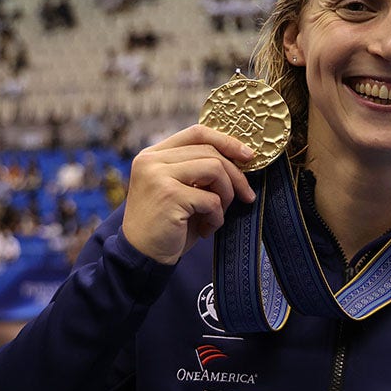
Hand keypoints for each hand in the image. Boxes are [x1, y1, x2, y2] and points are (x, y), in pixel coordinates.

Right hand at [121, 124, 256, 264]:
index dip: (226, 141)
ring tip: (217, 214)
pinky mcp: (169, 196)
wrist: (143, 257)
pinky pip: (211, 199)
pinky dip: (216, 217)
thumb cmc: (167, 224)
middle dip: (236, 175)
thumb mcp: (181, 189)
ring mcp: (158, 176)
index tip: (248, 156)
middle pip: (210, 151)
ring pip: (215, 169)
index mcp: (154, 155)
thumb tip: (240, 157)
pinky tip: (205, 229)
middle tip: (246, 196)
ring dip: (226, 195)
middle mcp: (152, 161)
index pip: (196, 133)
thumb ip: (198, 170)